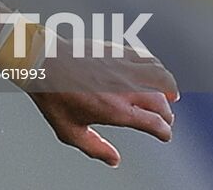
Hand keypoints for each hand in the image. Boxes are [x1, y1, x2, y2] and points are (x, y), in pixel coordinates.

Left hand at [23, 41, 178, 166]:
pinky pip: (146, 58)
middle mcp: (125, 89)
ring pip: (160, 78)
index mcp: (117, 111)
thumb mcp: (70, 131)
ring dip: (169, 90)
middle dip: (167, 115)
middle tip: (165, 120)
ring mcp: (122, 68)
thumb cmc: (53, 97)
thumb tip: (115, 161)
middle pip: (161, 104)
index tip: (164, 136)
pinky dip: (157, 68)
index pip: (155, 124)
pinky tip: (155, 73)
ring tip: (171, 97)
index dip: (164, 133)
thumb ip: (95, 148)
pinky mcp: (117, 51)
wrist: (41, 61)